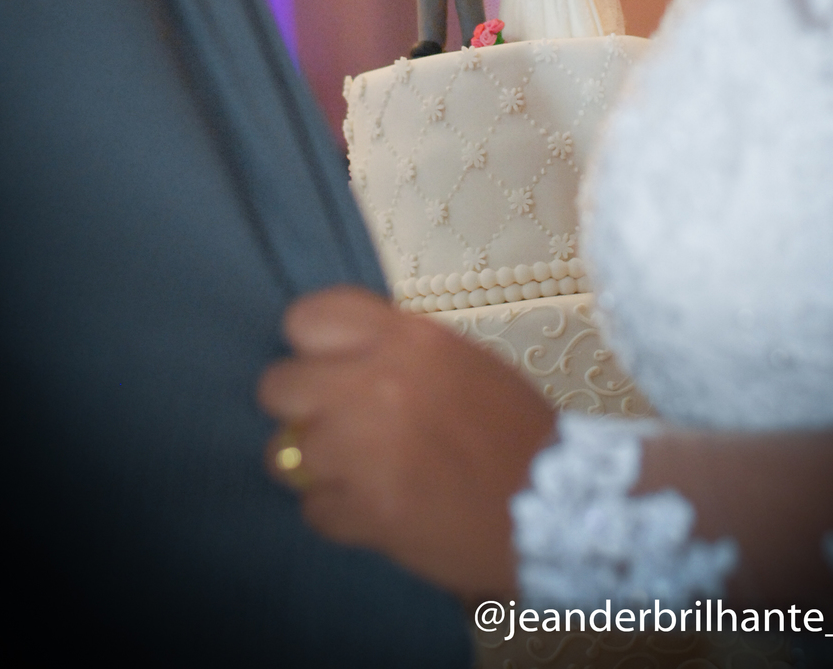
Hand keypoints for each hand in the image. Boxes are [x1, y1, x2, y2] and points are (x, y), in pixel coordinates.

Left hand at [258, 286, 554, 594]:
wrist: (555, 502)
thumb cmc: (512, 427)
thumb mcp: (459, 360)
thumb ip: (397, 353)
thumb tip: (341, 362)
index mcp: (404, 338)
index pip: (307, 317)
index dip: (309, 346)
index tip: (325, 365)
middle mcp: (373, 384)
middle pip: (276, 385)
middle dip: (297, 408)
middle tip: (329, 424)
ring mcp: (362, 451)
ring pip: (282, 453)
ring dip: (312, 466)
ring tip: (348, 474)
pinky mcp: (365, 512)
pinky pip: (312, 509)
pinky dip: (337, 514)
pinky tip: (371, 511)